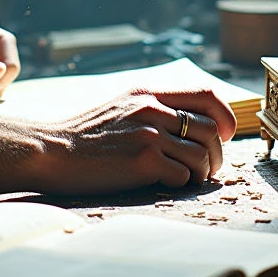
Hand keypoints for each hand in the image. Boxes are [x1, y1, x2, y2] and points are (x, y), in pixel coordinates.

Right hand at [35, 87, 237, 194]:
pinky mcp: (142, 160)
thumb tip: (193, 122)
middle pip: (211, 128)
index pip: (206, 95)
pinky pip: (183, 175)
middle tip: (207, 168)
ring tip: (188, 178)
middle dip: (217, 153)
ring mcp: (147, 133)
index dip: (225, 116)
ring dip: (201, 172)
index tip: (224, 134)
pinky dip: (181, 183)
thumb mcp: (121, 107)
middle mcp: (151, 108)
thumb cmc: (87, 136)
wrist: (51, 151)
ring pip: (202, 154)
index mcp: (148, 92)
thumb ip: (153, 107)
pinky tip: (164, 183)